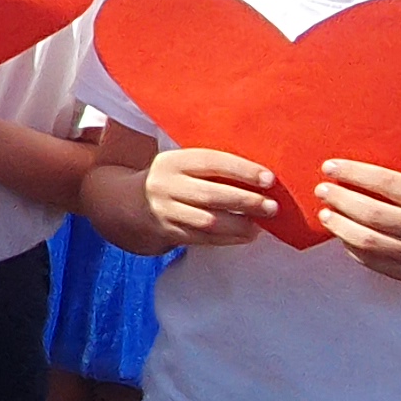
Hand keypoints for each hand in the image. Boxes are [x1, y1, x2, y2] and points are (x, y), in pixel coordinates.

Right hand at [142, 146, 281, 247]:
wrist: (129, 203)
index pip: (211, 162)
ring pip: (206, 221)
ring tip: (261, 226)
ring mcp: (165, 211)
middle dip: (245, 201)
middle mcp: (166, 185)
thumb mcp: (183, 164)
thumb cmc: (173, 179)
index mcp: (173, 161)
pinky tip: (245, 236)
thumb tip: (261, 178)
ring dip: (238, 225)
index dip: (242, 170)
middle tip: (272, 207)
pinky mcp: (168, 232)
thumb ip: (212, 167)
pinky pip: (202, 238)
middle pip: (210, 195)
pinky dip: (227, 239)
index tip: (269, 179)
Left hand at [315, 159, 400, 294]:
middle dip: (340, 200)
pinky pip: (375, 263)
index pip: (387, 183)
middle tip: (322, 190)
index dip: (354, 173)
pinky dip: (353, 249)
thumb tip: (354, 181)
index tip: (330, 167)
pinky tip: (344, 236)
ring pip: (367, 242)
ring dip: (339, 226)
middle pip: (371, 214)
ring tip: (326, 214)